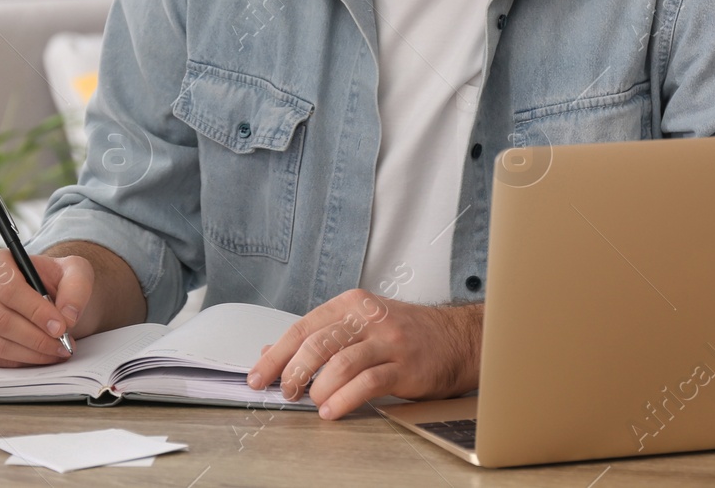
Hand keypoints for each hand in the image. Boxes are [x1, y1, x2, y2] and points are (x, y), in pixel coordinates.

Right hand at [0, 248, 93, 366]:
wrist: (45, 292)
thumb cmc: (56, 280)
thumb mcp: (75, 271)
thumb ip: (76, 288)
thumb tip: (68, 317)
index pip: (9, 289)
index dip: (36, 312)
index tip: (61, 327)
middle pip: (1, 320)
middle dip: (36, 339)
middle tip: (63, 345)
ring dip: (30, 354)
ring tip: (57, 352)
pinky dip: (18, 362)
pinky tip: (39, 357)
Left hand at [246, 290, 482, 419]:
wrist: (457, 339)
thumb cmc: (404, 334)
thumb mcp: (358, 325)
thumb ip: (317, 337)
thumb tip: (269, 352)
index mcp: (351, 304)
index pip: (303, 327)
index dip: (276, 354)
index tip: (257, 377)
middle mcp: (368, 317)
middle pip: (318, 343)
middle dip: (293, 372)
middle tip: (285, 393)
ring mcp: (388, 341)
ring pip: (341, 362)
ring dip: (318, 388)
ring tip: (311, 403)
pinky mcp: (405, 366)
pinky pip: (368, 383)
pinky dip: (345, 399)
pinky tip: (332, 410)